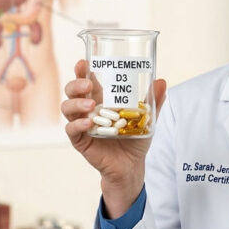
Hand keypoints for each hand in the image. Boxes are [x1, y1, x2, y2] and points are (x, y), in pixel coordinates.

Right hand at [62, 59, 166, 217]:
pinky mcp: (80, 141)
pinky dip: (78, 124)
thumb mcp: (147, 119)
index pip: (87, 81)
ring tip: (91, 104)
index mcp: (101, 100)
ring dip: (76, 103)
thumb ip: (154, 102)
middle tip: (88, 85)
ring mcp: (82, 124)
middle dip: (76, 84)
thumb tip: (161, 82)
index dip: (82, 71)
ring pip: (67, 108)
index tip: (84, 62)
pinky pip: (71, 130)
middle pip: (72, 91)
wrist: (132, 165)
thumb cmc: (135, 138)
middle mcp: (88, 110)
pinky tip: (88, 123)